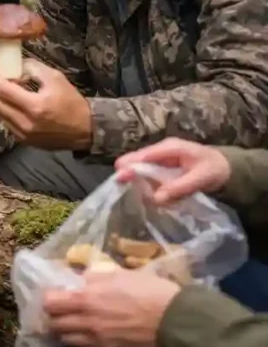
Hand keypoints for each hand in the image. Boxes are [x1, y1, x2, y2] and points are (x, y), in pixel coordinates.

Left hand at [0, 59, 91, 150]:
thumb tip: (15, 65)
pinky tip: (4, 100)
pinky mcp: (23, 140)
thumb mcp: (56, 78)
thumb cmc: (71, 102)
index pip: (2, 89)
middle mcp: (24, 122)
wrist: (84, 130)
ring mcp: (22, 134)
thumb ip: (33, 69)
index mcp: (34, 106)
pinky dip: (0, 109)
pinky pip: (4, 121)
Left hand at [43, 268, 180, 346]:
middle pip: (54, 323)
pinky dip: (78, 343)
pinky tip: (84, 336)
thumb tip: (80, 280)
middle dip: (53, 315)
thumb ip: (95, 277)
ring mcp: (96, 340)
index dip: (49, 297)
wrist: (174, 320)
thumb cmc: (148, 291)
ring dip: (64, 331)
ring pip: (66, 339)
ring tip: (70, 323)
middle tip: (60, 309)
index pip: (50, 303)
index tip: (55, 293)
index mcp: (86, 299)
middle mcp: (86, 322)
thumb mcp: (119, 274)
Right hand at [114, 138, 230, 205]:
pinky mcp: (162, 168)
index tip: (118, 177)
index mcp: (170, 148)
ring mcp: (161, 159)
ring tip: (133, 191)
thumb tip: (156, 198)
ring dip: (137, 180)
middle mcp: (161, 151)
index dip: (130, 165)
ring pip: (141, 169)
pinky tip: (145, 192)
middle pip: (138, 159)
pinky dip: (145, 184)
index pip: (144, 155)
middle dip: (128, 171)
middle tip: (118, 184)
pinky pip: (148, 175)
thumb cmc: (215, 169)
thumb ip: (179, 187)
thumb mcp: (201, 178)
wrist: (227, 168)